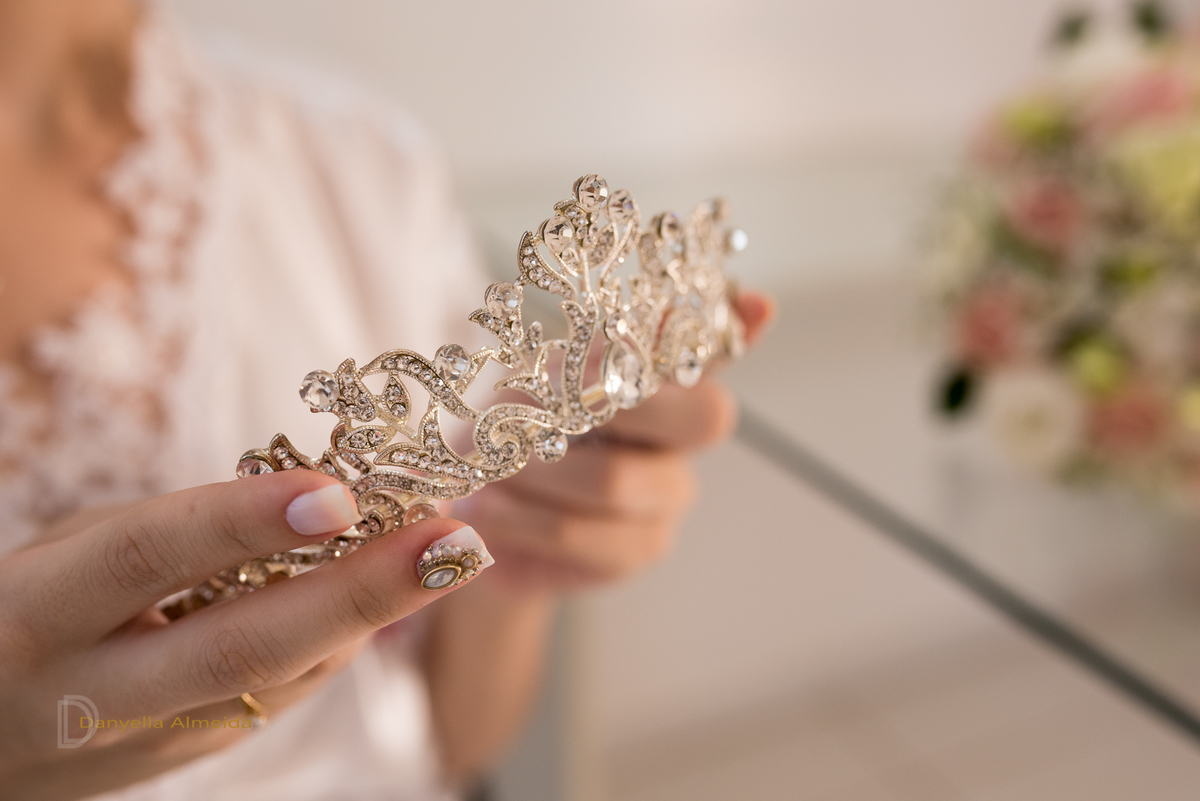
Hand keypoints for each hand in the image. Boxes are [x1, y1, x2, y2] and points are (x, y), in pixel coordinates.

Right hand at [0, 471, 487, 799]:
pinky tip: (393, 593)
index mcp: (40, 613)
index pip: (148, 558)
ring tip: (451, 553)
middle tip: (455, 541)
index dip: (243, 522)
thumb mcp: (70, 552)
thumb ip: (175, 530)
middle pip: (241, 647)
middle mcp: (94, 691)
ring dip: (375, 615)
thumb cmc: (29, 611)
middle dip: (360, 593)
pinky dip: (344, 639)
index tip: (340, 493)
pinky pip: (281, 694)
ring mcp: (147, 742)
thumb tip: (316, 504)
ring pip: (282, 681)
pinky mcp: (189, 760)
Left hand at [453, 291, 774, 593]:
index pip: (716, 349)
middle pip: (705, 417)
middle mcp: (681, 434)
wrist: (477, 516)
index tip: (761, 304)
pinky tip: (489, 510)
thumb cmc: (511, 432)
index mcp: (658, 379)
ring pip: (618, 480)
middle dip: (620, 408)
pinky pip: (584, 533)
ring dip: (539, 472)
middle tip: (542, 415)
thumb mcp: (534, 383)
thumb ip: (598, 355)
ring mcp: (670, 494)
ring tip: (495, 469)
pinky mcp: (642, 547)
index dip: (741, 330)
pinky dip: (523, 517)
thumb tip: (662, 311)